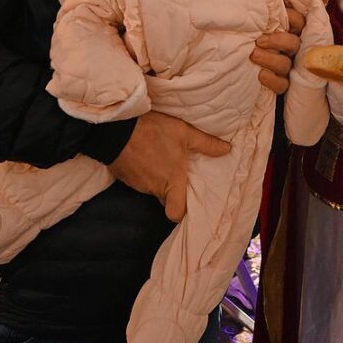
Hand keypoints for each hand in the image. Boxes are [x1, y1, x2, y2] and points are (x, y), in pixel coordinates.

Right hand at [108, 110, 228, 221]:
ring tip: (162, 159)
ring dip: (157, 178)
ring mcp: (137, 184)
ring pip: (152, 189)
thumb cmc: (153, 132)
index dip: (182, 212)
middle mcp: (154, 188)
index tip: (188, 201)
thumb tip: (228, 150)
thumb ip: (206, 144)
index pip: (176, 214)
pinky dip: (143, 172)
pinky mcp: (125, 177)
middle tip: (178, 174)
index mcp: (171, 182)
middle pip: (165, 199)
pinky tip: (146, 155)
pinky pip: (138, 180)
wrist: (115, 129)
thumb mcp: (184, 133)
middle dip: (172, 190)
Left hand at [251, 6, 303, 94]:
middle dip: (277, 41)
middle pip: (294, 43)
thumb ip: (263, 8)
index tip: (273, 17)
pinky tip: (260, 74)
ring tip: (253, 55)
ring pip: (286, 64)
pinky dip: (271, 80)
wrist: (232, 63)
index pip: (298, 21)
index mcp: (287, 30)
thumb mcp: (253, 19)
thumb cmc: (245, 33)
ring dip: (270, 59)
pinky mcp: (280, 84)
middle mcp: (289, 48)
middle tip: (258, 40)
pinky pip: (282, 85)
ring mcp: (286, 67)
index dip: (291, 18)